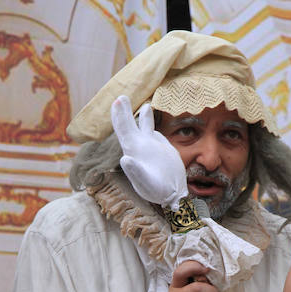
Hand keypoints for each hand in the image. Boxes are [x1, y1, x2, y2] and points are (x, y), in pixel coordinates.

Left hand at [111, 95, 187, 209]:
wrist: (173, 195)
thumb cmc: (157, 192)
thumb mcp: (146, 184)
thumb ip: (135, 172)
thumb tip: (125, 159)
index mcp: (133, 151)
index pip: (124, 130)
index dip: (120, 116)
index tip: (117, 101)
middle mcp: (140, 147)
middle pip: (129, 125)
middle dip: (124, 111)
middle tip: (121, 96)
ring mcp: (151, 147)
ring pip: (143, 127)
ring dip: (139, 115)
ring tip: (141, 102)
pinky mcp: (162, 148)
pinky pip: (153, 131)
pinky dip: (150, 122)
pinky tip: (149, 114)